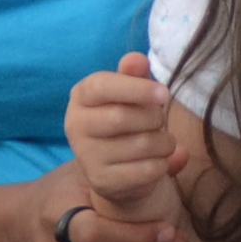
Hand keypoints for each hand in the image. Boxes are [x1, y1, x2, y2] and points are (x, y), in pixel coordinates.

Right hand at [64, 54, 180, 218]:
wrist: (119, 168)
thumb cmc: (129, 119)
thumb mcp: (132, 93)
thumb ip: (134, 75)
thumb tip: (136, 59)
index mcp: (81, 96)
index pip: (103, 86)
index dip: (137, 88)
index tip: (164, 94)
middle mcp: (76, 125)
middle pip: (122, 117)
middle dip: (154, 118)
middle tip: (160, 120)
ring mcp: (87, 156)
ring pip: (141, 145)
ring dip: (164, 142)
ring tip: (163, 141)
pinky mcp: (103, 181)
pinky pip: (146, 170)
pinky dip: (163, 164)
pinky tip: (158, 160)